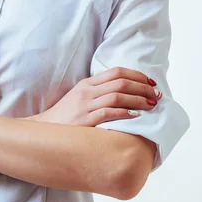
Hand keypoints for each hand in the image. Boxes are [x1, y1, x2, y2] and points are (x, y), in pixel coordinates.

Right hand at [30, 67, 161, 125]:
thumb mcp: (79, 98)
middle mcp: (87, 92)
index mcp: (87, 84)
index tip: (151, 82)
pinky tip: (136, 115)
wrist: (45, 129)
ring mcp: (85, 106)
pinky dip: (125, 112)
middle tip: (156, 94)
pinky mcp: (85, 121)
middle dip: (143, 87)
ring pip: (118, 96)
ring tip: (151, 105)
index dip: (137, 75)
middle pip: (121, 82)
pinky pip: (109, 113)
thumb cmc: (65, 117)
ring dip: (139, 99)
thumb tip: (123, 92)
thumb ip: (98, 92)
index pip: (116, 72)